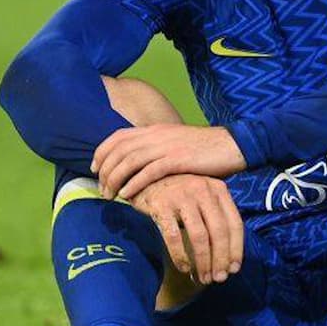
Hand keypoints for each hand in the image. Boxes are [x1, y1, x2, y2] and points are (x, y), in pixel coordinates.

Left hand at [92, 124, 246, 199]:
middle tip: (101, 189)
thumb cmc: (204, 150)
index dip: (102, 152)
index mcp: (155, 129)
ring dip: (115, 179)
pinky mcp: (177, 159)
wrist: (231, 146)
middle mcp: (157, 135)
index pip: (118, 136)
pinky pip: (148, 171)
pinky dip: (134, 183)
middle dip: (105, 170)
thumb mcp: (175, 145)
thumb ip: (157, 150)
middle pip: (119, 150)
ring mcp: (166, 146)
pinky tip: (128, 195)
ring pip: (129, 161)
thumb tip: (139, 166)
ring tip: (110, 196)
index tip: (94, 168)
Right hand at [130, 173, 242, 284]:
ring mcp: (182, 196)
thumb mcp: (202, 195)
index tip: (234, 269)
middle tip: (218, 279)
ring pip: (199, 236)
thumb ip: (216, 214)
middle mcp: (203, 190)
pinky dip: (181, 256)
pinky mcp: (161, 205)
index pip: (235, 223)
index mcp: (218, 188)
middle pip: (219, 232)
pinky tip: (184, 268)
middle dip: (220, 259)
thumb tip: (229, 254)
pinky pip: (174, 236)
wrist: (144, 176)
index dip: (236, 249)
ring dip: (203, 261)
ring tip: (202, 277)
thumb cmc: (178, 192)